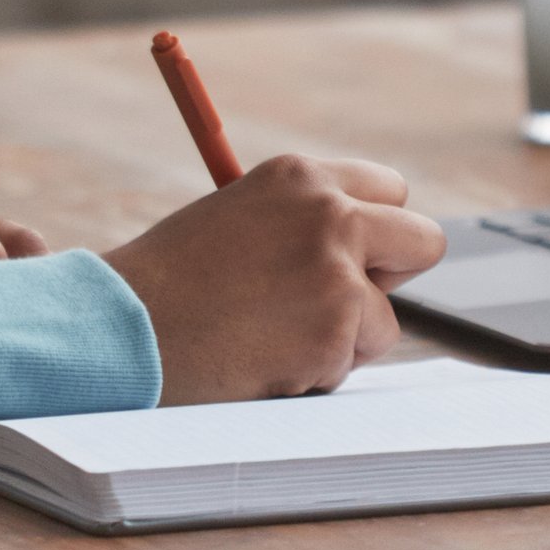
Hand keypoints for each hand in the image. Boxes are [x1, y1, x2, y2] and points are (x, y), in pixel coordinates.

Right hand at [100, 154, 446, 404]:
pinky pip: (352, 364)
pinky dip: (316, 373)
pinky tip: (264, 358)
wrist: (126, 327)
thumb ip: (301, 225)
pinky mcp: (337, 326)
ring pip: (386, 321)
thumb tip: (363, 252)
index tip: (354, 257)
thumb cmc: (169, 283)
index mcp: (299, 176)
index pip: (389, 190)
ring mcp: (337, 269)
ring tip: (271, 337)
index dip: (376, 232)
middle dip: (392, 279)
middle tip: (342, 303)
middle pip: (423, 240)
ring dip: (342, 340)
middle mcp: (328, 211)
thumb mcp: (239, 220)